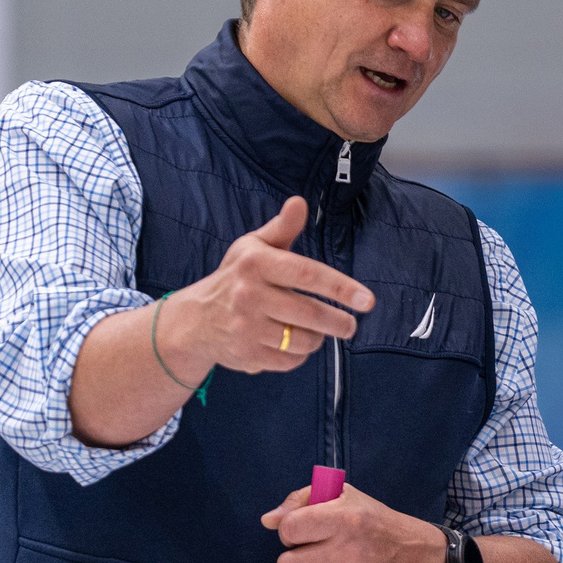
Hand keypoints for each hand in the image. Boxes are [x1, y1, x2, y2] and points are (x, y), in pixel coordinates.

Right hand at [157, 197, 375, 381]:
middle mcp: (249, 294)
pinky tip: (292, 344)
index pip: (307, 274)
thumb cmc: (236, 278)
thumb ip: (282, 228)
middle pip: (311, 314)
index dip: (341, 287)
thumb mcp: (254, 248)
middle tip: (350, 325)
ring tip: (315, 331)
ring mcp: (246, 327)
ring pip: (304, 341)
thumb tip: (300, 202)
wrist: (195, 320)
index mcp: (255, 263)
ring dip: (317, 339)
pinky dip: (299, 355)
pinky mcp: (246, 354)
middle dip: (339, 323)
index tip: (367, 300)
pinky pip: (290, 360)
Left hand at [262, 480, 447, 562]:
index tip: (300, 535)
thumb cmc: (378, 524)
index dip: (288, 532)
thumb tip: (268, 520)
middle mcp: (350, 552)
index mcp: (345, 519)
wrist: (423, 558)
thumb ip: (303, 499)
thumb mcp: (346, 497)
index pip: (291, 528)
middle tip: (304, 561)